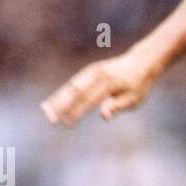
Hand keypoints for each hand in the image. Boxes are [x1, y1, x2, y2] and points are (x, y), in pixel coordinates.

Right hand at [41, 48, 157, 126]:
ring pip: (70, 85)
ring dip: (57, 98)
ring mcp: (91, 71)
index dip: (76, 111)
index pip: (89, 99)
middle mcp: (97, 74)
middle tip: (49, 118)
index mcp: (108, 82)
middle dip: (60, 104)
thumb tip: (103, 115)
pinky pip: (73, 83)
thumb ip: (117, 105)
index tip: (65, 123)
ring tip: (44, 111)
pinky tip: (52, 103)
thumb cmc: (138, 85)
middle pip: (74, 90)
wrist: (140, 62)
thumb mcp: (134, 98)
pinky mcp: (88, 72)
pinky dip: (62, 93)